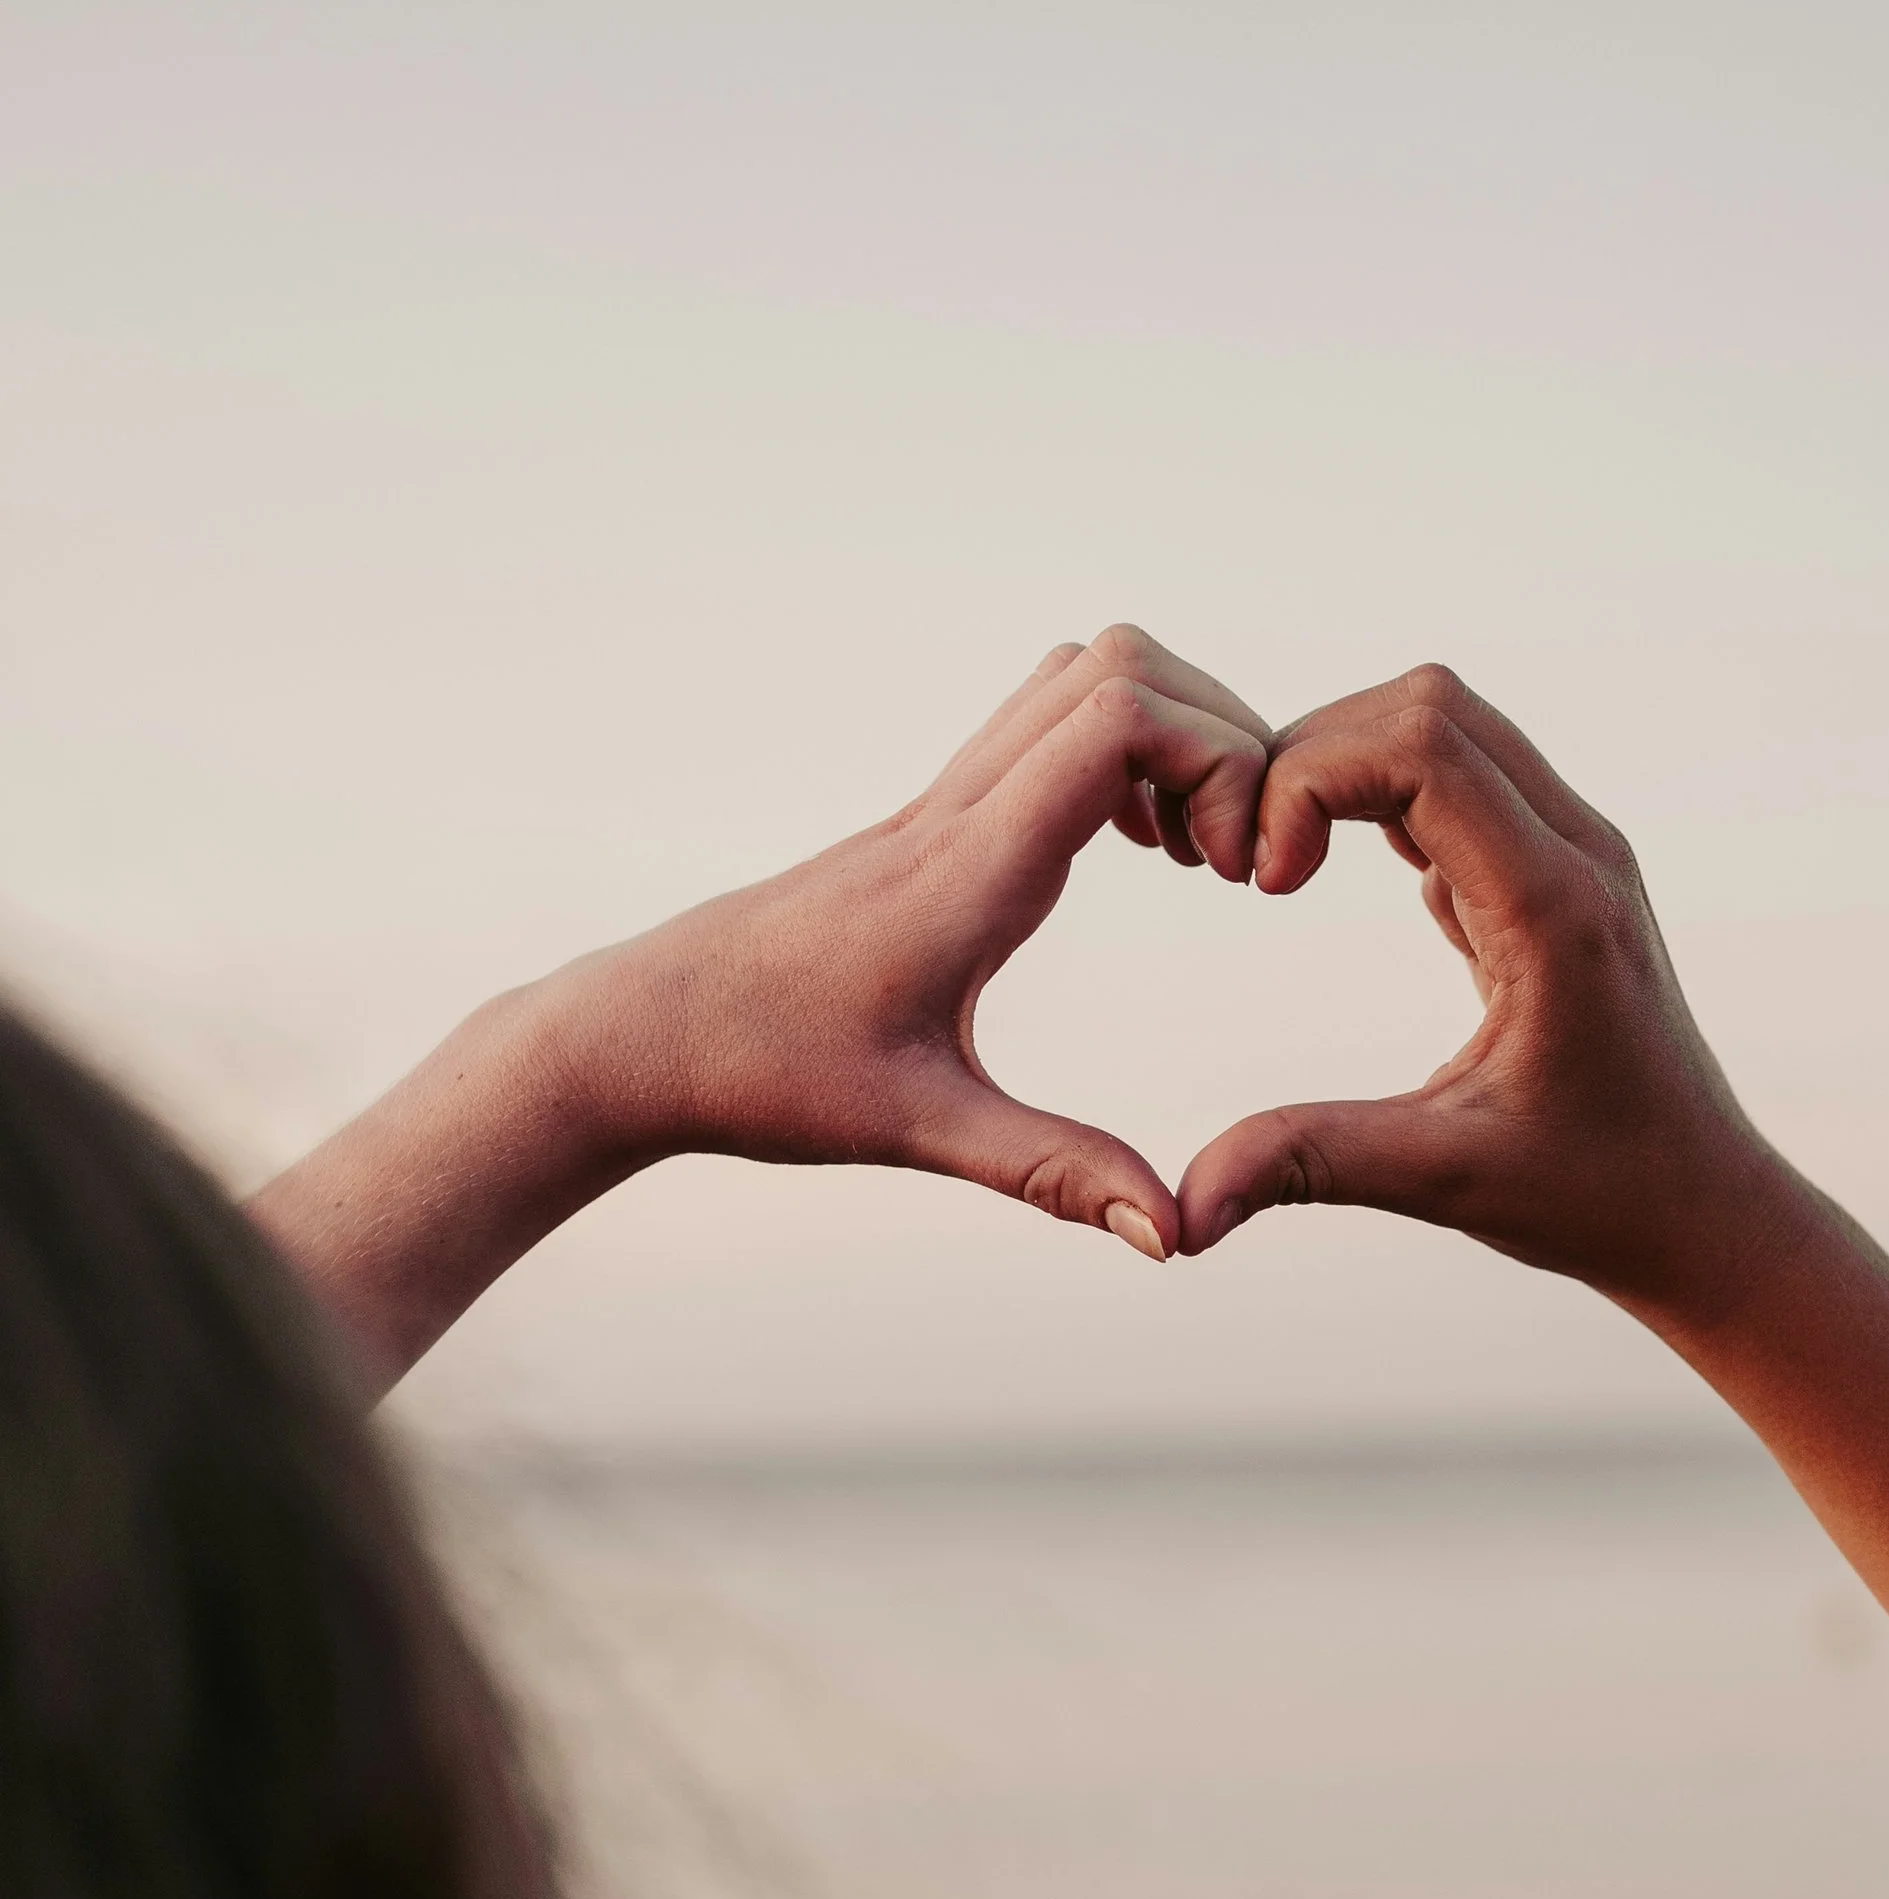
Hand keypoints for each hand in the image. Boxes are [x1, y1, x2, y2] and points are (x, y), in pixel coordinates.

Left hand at [587, 623, 1270, 1259]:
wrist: (640, 1033)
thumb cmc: (762, 1075)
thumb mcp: (919, 1131)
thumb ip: (1054, 1172)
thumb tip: (1172, 1235)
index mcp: (968, 869)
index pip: (1118, 716)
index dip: (1216, 758)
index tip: (1238, 869)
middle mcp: (956, 812)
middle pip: (1116, 664)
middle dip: (1216, 733)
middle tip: (1236, 856)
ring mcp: (937, 805)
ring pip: (1078, 678)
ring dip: (1167, 734)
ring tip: (1193, 850)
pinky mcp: (927, 823)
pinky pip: (1043, 728)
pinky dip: (1118, 757)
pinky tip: (1128, 852)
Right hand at [1176, 664, 1778, 1318]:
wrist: (1700, 1207)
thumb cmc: (1595, 1196)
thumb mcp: (1445, 1182)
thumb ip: (1312, 1164)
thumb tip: (1186, 1209)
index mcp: (1554, 906)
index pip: (1422, 745)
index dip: (1312, 778)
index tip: (1265, 880)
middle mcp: (1576, 853)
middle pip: (1429, 708)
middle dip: (1314, 755)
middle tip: (1254, 864)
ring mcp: (1573, 854)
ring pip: (1447, 727)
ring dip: (1347, 766)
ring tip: (1282, 862)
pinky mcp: (1555, 873)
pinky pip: (1462, 781)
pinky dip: (1381, 798)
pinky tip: (1335, 878)